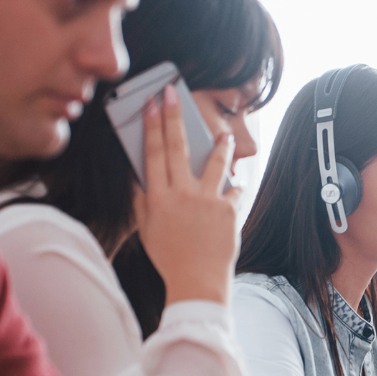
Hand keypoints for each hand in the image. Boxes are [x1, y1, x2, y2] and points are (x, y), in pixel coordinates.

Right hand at [133, 83, 240, 304]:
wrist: (197, 283)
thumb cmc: (170, 258)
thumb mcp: (147, 230)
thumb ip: (142, 202)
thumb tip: (139, 178)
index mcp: (158, 198)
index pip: (153, 152)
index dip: (152, 124)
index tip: (151, 102)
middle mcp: (182, 194)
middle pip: (178, 147)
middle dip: (174, 116)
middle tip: (172, 92)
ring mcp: (208, 201)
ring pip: (214, 162)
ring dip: (219, 145)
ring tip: (224, 134)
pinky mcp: (229, 211)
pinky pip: (234, 191)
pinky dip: (235, 187)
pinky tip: (237, 183)